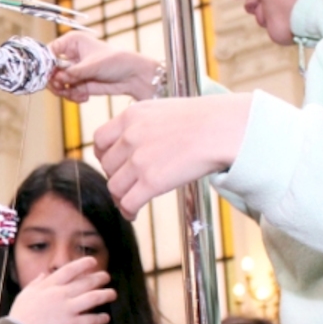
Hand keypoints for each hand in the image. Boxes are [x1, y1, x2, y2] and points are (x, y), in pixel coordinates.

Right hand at [8, 257, 113, 323]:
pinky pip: (91, 319)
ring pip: (93, 298)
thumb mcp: (25, 294)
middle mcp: (61, 294)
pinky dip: (101, 318)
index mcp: (49, 285)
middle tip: (106, 277)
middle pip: (86, 282)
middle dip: (99, 278)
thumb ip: (37, 283)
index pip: (70, 269)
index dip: (83, 264)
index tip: (92, 262)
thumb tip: (44, 274)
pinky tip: (105, 317)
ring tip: (112, 294)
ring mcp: (68, 309)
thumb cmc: (20, 317)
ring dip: (105, 295)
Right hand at [49, 32, 158, 101]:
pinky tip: (84, 97)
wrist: (134, 76)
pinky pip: (67, 92)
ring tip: (77, 94)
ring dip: (64, 91)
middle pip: (50, 70)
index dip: (45, 64)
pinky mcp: (79, 84)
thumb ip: (72, 73)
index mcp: (71, 42)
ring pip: (57, 84)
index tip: (48, 76)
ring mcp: (74, 71)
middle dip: (55, 82)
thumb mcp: (92, 65)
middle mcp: (70, 55)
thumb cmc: (116, 61)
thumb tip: (55, 78)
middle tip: (63, 88)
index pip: (49, 52)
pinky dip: (73, 97)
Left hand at [93, 93, 253, 218]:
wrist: (223, 128)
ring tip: (130, 202)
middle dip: (115, 177)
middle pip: (107, 166)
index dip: (104, 155)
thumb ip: (143, 123)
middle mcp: (129, 137)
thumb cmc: (203, 119)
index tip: (115, 163)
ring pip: (114, 187)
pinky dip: (128, 211)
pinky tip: (134, 214)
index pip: (99, 140)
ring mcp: (139, 160)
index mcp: (130, 116)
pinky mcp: (151, 181)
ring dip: (120, 197)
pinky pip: (127, 203)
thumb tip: (136, 141)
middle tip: (128, 184)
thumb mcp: (162, 110)